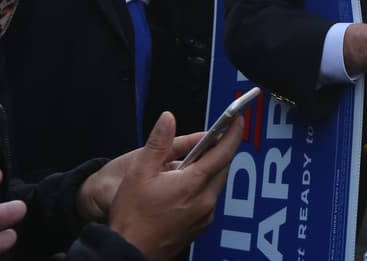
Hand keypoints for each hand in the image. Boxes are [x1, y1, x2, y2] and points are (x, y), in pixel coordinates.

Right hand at [106, 112, 243, 260]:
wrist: (129, 251)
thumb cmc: (132, 217)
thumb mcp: (139, 172)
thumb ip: (158, 142)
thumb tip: (168, 119)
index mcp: (193, 183)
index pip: (223, 152)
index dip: (233, 133)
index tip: (237, 121)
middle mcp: (205, 200)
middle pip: (223, 167)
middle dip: (221, 150)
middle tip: (212, 138)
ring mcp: (205, 215)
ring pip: (217, 183)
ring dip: (211, 169)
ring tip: (193, 163)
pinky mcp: (201, 226)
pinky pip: (210, 199)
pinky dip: (205, 186)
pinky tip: (187, 186)